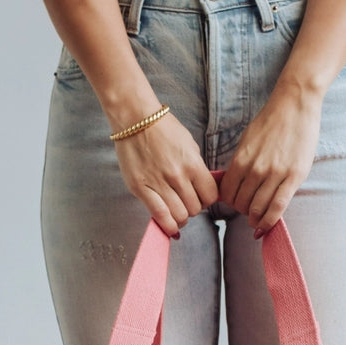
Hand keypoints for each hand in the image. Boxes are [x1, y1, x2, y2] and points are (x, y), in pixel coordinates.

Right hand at [113, 113, 218, 235]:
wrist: (135, 119)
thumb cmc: (164, 129)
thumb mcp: (189, 144)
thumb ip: (197, 168)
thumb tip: (203, 189)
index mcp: (192, 163)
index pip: (210, 196)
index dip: (208, 200)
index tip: (202, 197)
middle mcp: (177, 176)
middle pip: (195, 208)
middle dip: (193, 208)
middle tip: (186, 202)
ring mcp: (158, 183)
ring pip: (179, 216)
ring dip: (181, 217)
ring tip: (177, 211)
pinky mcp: (141, 189)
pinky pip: (160, 216)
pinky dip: (168, 226)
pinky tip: (171, 226)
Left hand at [220, 86, 322, 233]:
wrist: (295, 105)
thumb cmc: (270, 122)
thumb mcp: (247, 141)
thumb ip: (240, 164)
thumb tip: (233, 186)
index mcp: (241, 160)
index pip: (228, 194)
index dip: (230, 203)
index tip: (236, 203)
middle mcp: (255, 169)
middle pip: (242, 204)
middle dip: (243, 212)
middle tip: (248, 211)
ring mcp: (275, 174)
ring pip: (258, 209)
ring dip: (255, 219)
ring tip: (256, 220)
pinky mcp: (293, 177)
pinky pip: (278, 207)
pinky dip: (269, 221)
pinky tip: (265, 226)